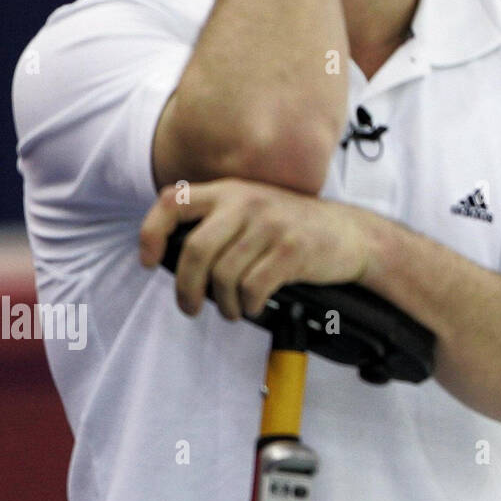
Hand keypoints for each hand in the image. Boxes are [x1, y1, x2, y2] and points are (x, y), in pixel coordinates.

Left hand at [138, 178, 373, 319]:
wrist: (352, 234)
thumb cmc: (297, 227)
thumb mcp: (255, 209)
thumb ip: (219, 220)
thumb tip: (172, 257)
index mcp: (231, 191)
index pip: (172, 202)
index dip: (150, 232)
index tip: (148, 260)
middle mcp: (247, 203)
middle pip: (194, 250)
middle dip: (186, 288)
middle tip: (191, 306)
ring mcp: (271, 225)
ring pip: (223, 276)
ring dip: (223, 304)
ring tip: (233, 309)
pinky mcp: (291, 250)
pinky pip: (252, 288)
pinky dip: (249, 305)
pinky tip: (255, 305)